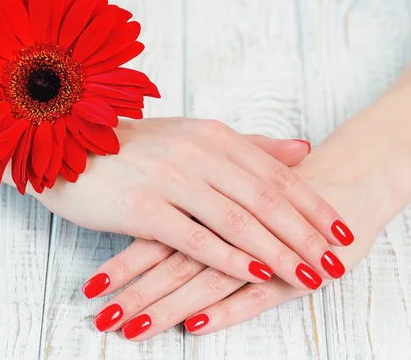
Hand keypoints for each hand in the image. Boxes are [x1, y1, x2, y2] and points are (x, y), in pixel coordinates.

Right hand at [36, 118, 351, 294]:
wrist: (68, 143)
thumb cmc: (135, 146)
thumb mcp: (194, 135)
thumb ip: (249, 145)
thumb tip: (302, 149)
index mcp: (214, 136)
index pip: (276, 173)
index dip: (313, 205)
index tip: (342, 230)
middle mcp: (198, 152)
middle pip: (265, 198)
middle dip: (307, 234)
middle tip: (338, 261)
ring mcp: (170, 178)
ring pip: (238, 220)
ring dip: (278, 252)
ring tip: (310, 276)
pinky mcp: (143, 207)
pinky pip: (196, 238)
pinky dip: (231, 258)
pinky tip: (257, 274)